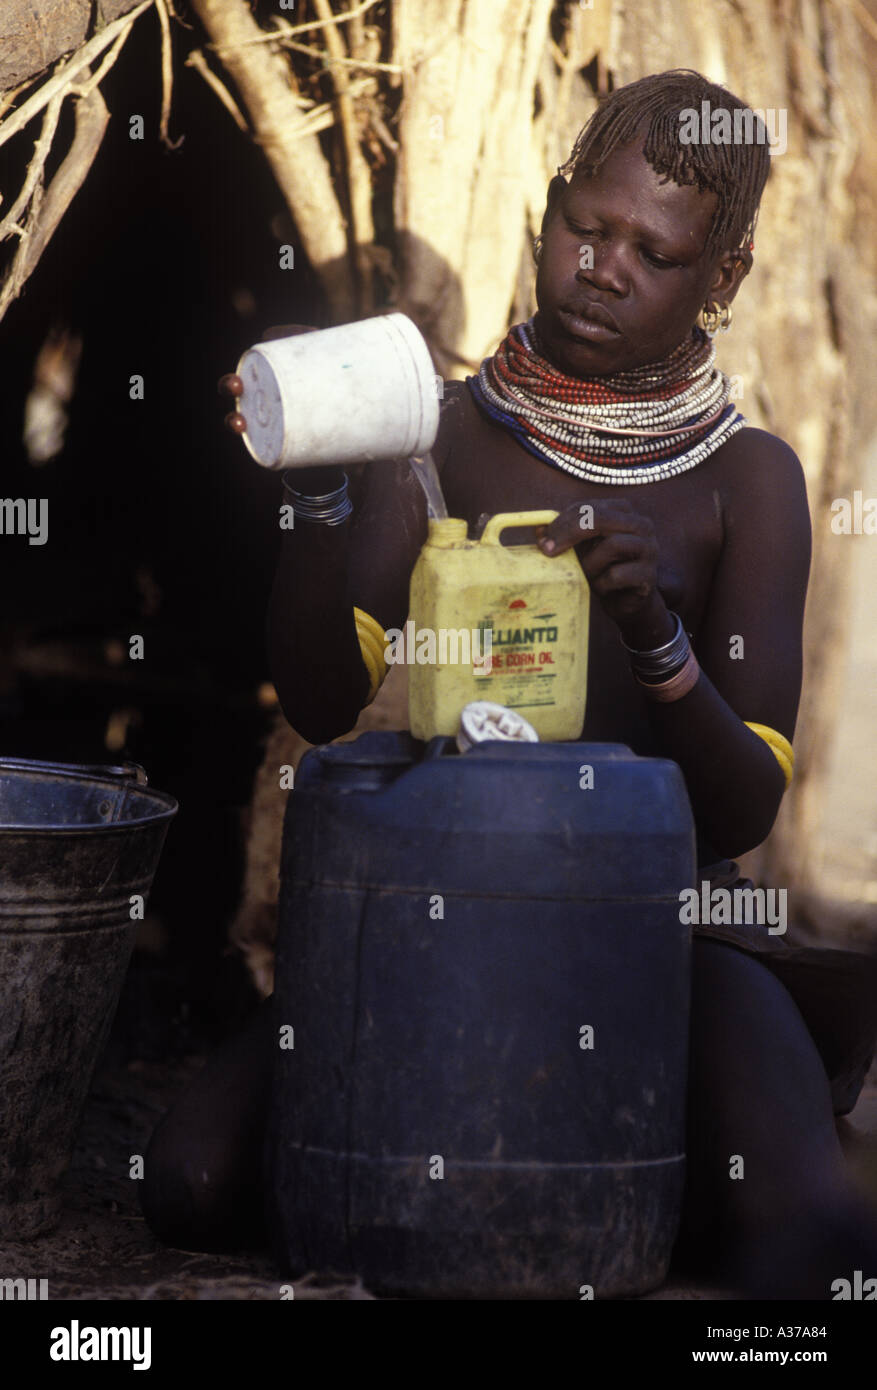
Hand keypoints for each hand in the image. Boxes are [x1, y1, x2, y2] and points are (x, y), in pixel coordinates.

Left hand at [537, 498, 674, 647]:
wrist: (626, 601)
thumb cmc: (602, 569)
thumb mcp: (580, 549)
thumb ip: (562, 535)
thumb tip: (539, 529)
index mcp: (623, 511)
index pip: (588, 507)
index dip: (562, 522)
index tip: (542, 541)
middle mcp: (641, 524)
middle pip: (600, 518)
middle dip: (570, 534)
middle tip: (548, 552)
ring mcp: (649, 548)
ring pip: (612, 545)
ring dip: (590, 564)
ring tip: (587, 576)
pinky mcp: (650, 574)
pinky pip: (617, 575)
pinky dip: (602, 584)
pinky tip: (603, 588)